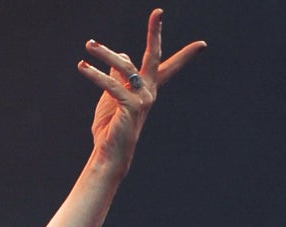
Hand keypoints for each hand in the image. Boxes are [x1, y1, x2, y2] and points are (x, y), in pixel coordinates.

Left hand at [78, 8, 205, 174]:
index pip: (166, 66)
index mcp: (147, 89)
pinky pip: (111, 84)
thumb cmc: (110, 128)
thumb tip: (121, 54)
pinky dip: (95, 74)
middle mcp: (149, 92)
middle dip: (156, 33)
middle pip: (155, 56)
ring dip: (105, 54)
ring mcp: (141, 99)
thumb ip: (117, 76)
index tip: (202, 45)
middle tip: (159, 11)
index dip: (184, 55)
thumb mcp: (112, 96)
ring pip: (125, 66)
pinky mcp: (129, 106)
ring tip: (89, 44)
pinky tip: (83, 67)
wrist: (109, 153)